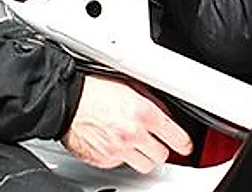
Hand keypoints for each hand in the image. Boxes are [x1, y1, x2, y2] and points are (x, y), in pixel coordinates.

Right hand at [60, 75, 192, 173]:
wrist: (66, 101)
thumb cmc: (93, 89)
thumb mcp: (129, 87)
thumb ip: (152, 102)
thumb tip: (166, 115)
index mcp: (143, 112)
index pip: (177, 137)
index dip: (184, 142)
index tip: (185, 144)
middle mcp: (133, 134)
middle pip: (162, 156)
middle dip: (159, 148)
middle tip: (153, 140)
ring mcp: (119, 150)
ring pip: (145, 165)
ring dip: (143, 156)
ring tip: (134, 143)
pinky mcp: (106, 160)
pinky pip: (122, 165)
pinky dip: (122, 156)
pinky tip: (114, 142)